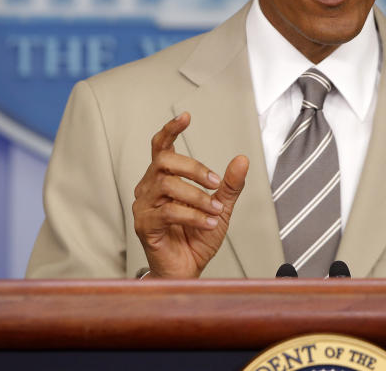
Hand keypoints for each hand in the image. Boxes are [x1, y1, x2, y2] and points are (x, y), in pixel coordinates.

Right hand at [132, 112, 248, 277]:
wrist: (188, 269)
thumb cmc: (197, 237)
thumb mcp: (220, 207)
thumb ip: (229, 184)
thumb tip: (242, 159)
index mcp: (163, 178)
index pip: (161, 146)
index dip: (170, 129)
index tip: (185, 116)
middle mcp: (148, 187)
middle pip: (164, 161)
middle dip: (194, 168)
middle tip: (216, 182)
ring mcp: (143, 206)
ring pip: (166, 185)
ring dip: (197, 196)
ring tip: (214, 211)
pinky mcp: (145, 225)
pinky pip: (168, 212)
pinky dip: (193, 217)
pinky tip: (208, 224)